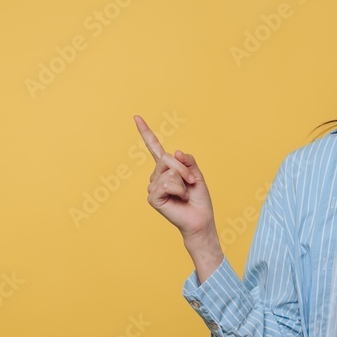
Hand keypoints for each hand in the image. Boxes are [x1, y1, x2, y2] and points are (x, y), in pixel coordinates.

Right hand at [134, 114, 216, 242]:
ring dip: (183, 182)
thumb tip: (176, 152)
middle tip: (191, 183)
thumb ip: (188, 161)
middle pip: (166, 158)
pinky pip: (166, 183)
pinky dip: (178, 190)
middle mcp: (156, 176)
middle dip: (184, 169)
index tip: (136, 117)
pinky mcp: (153, 197)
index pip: (154, 148)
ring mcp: (153, 187)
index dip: (146, 132)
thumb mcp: (197, 175)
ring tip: (185, 194)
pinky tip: (180, 199)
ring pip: (168, 171)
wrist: (200, 219)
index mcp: (167, 169)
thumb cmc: (199, 200)